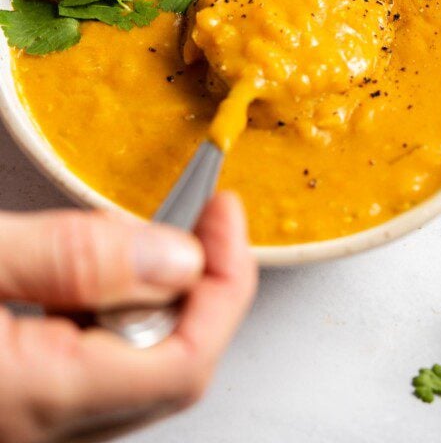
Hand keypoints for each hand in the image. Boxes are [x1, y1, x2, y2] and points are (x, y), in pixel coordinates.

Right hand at [0, 193, 256, 442]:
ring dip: (153, 293)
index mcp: (40, 394)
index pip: (186, 360)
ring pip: (137, 365)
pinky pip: (95, 362)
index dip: (223, 280)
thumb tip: (177, 258)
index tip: (224, 215)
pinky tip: (89, 263)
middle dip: (199, 282)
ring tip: (133, 232)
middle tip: (200, 217)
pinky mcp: (21, 398)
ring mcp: (30, 419)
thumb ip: (73, 259)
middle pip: (172, 366)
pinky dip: (112, 307)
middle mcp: (41, 426)